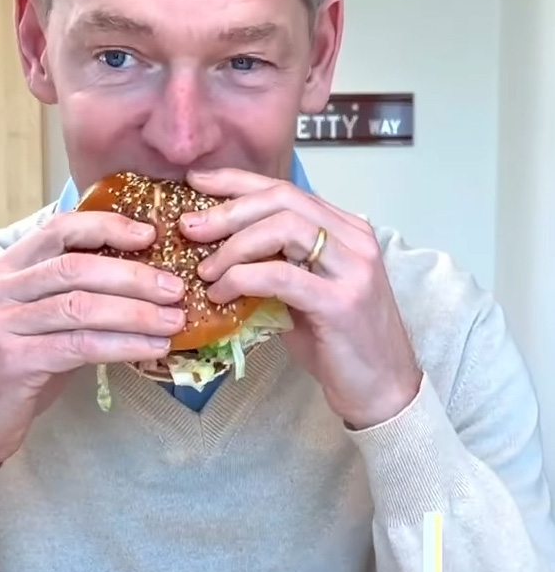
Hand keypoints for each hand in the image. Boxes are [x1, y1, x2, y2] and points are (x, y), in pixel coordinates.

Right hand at [0, 212, 185, 470]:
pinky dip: (123, 344)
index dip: (107, 226)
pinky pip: (80, 345)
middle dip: (133, 275)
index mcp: (5, 269)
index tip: (150, 234)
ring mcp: (0, 324)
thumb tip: (147, 280)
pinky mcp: (12, 361)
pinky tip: (152, 348)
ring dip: (136, 312)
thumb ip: (76, 294)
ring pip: (81, 306)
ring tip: (173, 319)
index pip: (59, 229)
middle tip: (175, 287)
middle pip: (76, 267)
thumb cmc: (16, 367)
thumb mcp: (40, 320)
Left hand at [181, 168, 421, 429]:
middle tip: (190, 227)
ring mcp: (352, 268)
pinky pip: (281, 274)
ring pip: (283, 227)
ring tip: (206, 270)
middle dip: (228, 209)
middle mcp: (354, 238)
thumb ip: (273, 262)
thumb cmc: (338, 343)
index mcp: (345, 229)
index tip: (196, 182)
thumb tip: (214, 246)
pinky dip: (242, 278)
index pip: (285, 188)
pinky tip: (221, 294)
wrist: (382, 391)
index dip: (237, 181)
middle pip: (282, 199)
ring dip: (234, 245)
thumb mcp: (302, 292)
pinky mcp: (341, 302)